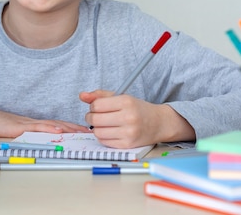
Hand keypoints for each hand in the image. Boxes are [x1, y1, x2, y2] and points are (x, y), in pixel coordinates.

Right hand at [0, 105, 89, 137]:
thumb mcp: (14, 130)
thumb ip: (26, 133)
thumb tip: (38, 139)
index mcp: (32, 124)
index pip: (55, 125)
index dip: (70, 127)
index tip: (82, 131)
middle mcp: (32, 122)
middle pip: (57, 123)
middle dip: (74, 127)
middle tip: (88, 131)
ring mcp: (27, 123)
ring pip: (51, 124)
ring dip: (66, 127)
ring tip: (80, 131)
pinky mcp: (19, 127)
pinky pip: (37, 127)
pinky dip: (49, 128)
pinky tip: (58, 129)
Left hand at [80, 90, 194, 148]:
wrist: (158, 123)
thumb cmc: (137, 109)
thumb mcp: (121, 96)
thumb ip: (100, 95)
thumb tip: (82, 95)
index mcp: (126, 102)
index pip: (96, 105)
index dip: (93, 106)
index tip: (97, 107)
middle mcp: (128, 117)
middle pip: (95, 120)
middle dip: (91, 117)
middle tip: (96, 116)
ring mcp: (128, 133)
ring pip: (98, 132)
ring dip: (96, 128)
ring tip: (103, 124)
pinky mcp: (127, 145)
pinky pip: (104, 142)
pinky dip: (103, 137)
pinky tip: (109, 132)